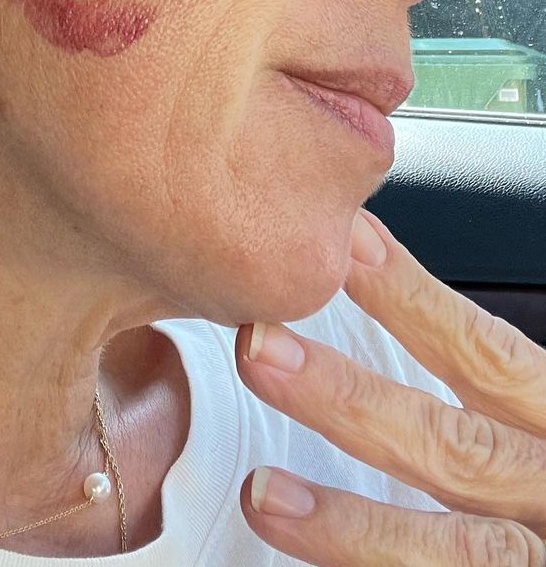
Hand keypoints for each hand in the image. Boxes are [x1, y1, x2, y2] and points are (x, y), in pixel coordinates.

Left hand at [233, 207, 545, 565]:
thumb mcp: (540, 424)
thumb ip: (488, 397)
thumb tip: (381, 291)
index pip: (486, 353)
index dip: (413, 297)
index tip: (344, 244)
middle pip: (457, 448)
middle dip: (352, 399)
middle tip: (261, 349)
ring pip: (459, 552)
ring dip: (354, 527)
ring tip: (265, 494)